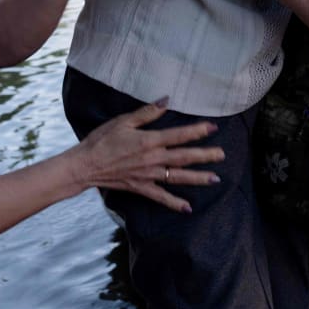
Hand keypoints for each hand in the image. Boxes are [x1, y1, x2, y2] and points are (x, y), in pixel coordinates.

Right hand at [74, 101, 224, 212]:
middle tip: (222, 155)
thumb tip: (166, 100)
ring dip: (198, 178)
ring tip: (216, 179)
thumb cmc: (102, 140)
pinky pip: (161, 197)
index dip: (197, 131)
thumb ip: (147, 112)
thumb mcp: (124, 121)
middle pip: (184, 157)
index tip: (213, 128)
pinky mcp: (142, 187)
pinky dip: (175, 203)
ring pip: (178, 177)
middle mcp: (153, 159)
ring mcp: (149, 175)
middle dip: (205, 156)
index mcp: (150, 141)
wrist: (85, 165)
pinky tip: (188, 208)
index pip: (179, 135)